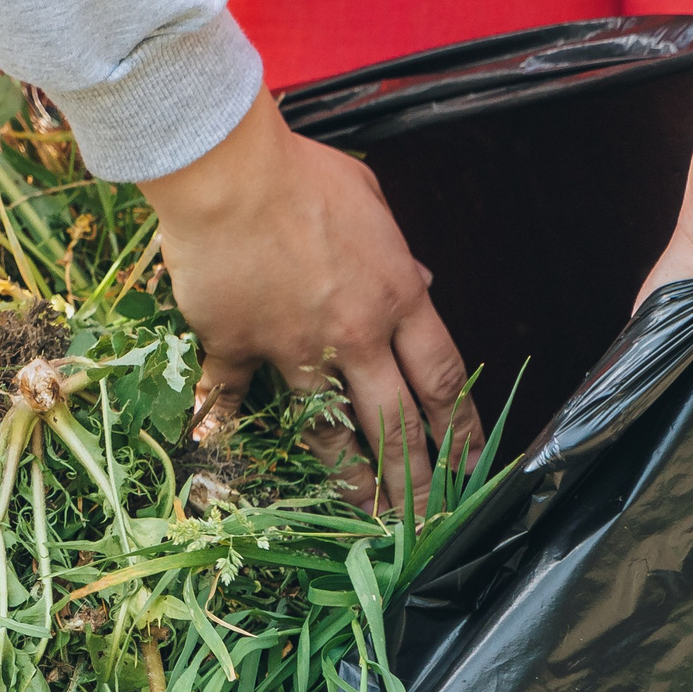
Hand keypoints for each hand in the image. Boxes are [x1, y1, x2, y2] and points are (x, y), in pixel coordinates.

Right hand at [144, 93, 479, 510]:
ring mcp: (293, 348)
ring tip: (366, 511)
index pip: (443, 380)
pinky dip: (225, 420)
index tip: (471, 466)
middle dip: (417, 480)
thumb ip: (399, 250)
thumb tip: (421, 279)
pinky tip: (221, 444)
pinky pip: (233, 395)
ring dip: (350, 479)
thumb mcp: (370, 201)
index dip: (461, 430)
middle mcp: (353, 334)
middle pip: (396, 424)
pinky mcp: (236, 346)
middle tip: (427, 519)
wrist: (227, 172)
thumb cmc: (301, 173)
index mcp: (396, 295)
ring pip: (328, 431)